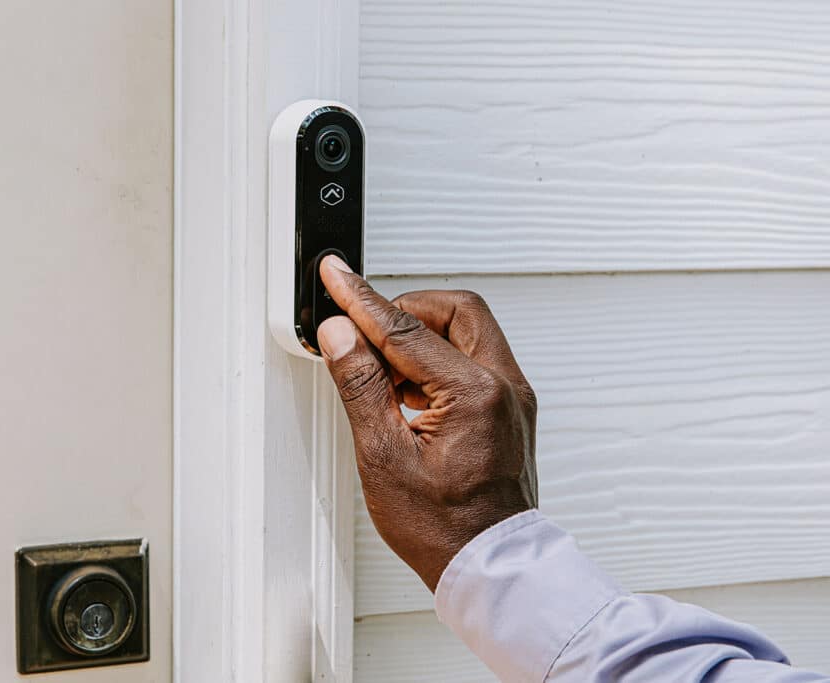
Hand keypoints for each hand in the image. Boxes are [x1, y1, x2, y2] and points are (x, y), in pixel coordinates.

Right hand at [317, 255, 537, 590]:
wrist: (488, 566)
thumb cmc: (444, 528)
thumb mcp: (384, 456)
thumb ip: (362, 385)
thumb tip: (342, 335)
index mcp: (476, 395)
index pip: (407, 327)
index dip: (362, 300)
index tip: (337, 277)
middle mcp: (505, 387)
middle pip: (454, 311)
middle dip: (404, 310)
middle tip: (364, 327)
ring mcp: (512, 397)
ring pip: (466, 332)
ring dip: (420, 337)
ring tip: (381, 375)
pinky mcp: (508, 409)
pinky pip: (472, 360)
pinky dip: (436, 361)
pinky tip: (406, 392)